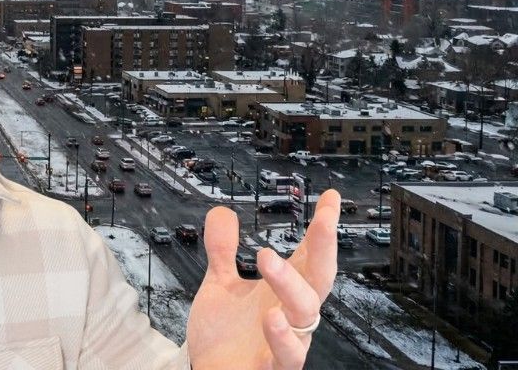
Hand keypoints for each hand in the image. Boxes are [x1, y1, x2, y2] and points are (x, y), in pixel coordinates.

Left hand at [186, 189, 340, 369]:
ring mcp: (286, 341)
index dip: (321, 228)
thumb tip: (222, 212)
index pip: (309, 254)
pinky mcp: (274, 367)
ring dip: (289, 284)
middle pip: (318, 278)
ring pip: (304, 312)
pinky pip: (288, 356)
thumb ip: (223, 252)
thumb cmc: (225, 337)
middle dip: (323, 248)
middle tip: (321, 220)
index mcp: (283, 291)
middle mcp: (291, 314)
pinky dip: (283, 338)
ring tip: (267, 257)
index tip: (331, 198)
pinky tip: (271, 318)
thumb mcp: (220, 286)